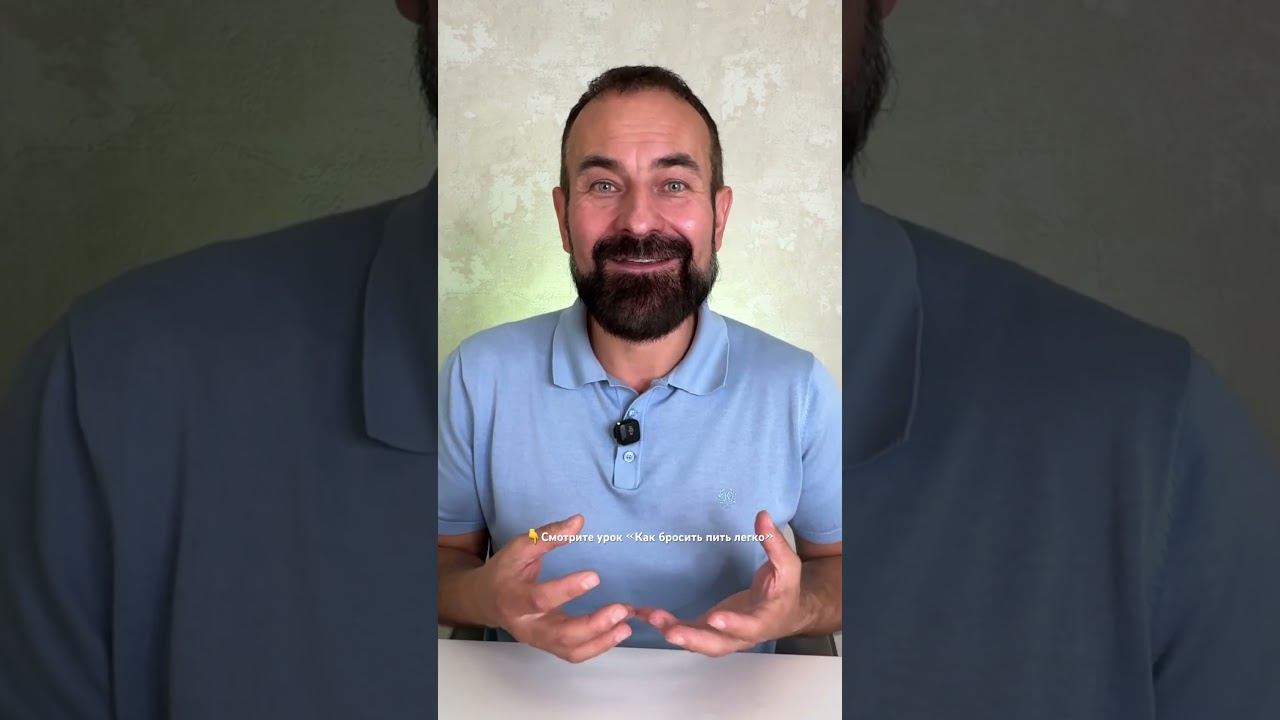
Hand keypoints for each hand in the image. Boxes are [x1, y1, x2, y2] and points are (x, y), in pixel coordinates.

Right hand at [475, 513, 633, 662]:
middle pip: (561, 635)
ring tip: (626, 625)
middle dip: (593, 625)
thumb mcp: (519, 548)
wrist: (485, 600)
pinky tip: (617, 632)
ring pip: (571, 650)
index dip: (568, 589)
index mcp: (514, 598)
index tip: (595, 576)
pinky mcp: (550, 645)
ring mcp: (539, 639)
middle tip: (621, 610)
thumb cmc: (504, 571)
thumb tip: (579, 521)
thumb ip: (548, 536)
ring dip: (602, 640)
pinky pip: (575, 653)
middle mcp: (526, 625)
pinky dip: (599, 646)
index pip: (541, 599)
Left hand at [635, 510, 808, 656]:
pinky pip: (686, 630)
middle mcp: (741, 635)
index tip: (716, 618)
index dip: (733, 624)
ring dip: (673, 631)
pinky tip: (645, 614)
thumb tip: (762, 516)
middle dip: (693, 639)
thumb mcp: (787, 566)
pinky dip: (665, 624)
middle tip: (671, 632)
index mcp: (763, 621)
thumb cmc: (785, 591)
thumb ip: (775, 543)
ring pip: (697, 641)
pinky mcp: (708, 629)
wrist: (783, 613)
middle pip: (717, 645)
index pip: (749, 626)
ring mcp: (722, 635)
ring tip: (651, 617)